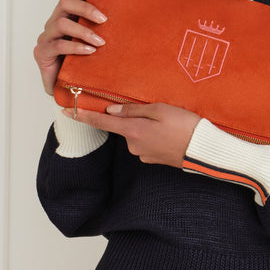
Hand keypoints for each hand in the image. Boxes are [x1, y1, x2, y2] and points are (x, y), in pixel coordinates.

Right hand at [33, 0, 106, 94]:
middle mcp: (53, 23)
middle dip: (86, 8)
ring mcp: (46, 37)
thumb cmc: (83, 62)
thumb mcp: (94, 42)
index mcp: (66, 16)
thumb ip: (101, 28)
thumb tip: (128, 16)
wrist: (68, 88)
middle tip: (104, 19)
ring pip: (62, 23)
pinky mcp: (42, 53)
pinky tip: (89, 51)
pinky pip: (59, 45)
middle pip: (64, 3)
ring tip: (101, 42)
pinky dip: (76, 47)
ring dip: (84, 31)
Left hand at [62, 102, 200, 167]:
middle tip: (159, 112)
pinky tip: (170, 132)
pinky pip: (147, 142)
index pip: (102, 123)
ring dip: (147, 126)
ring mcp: (143, 155)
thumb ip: (133, 110)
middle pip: (124, 126)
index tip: (67, 111)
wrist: (203, 149)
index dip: (84, 116)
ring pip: (137, 134)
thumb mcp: (160, 110)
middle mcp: (133, 145)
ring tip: (169, 121)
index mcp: (133, 131)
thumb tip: (111, 111)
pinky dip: (154, 135)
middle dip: (135, 117)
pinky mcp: (153, 159)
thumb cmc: (184, 125)